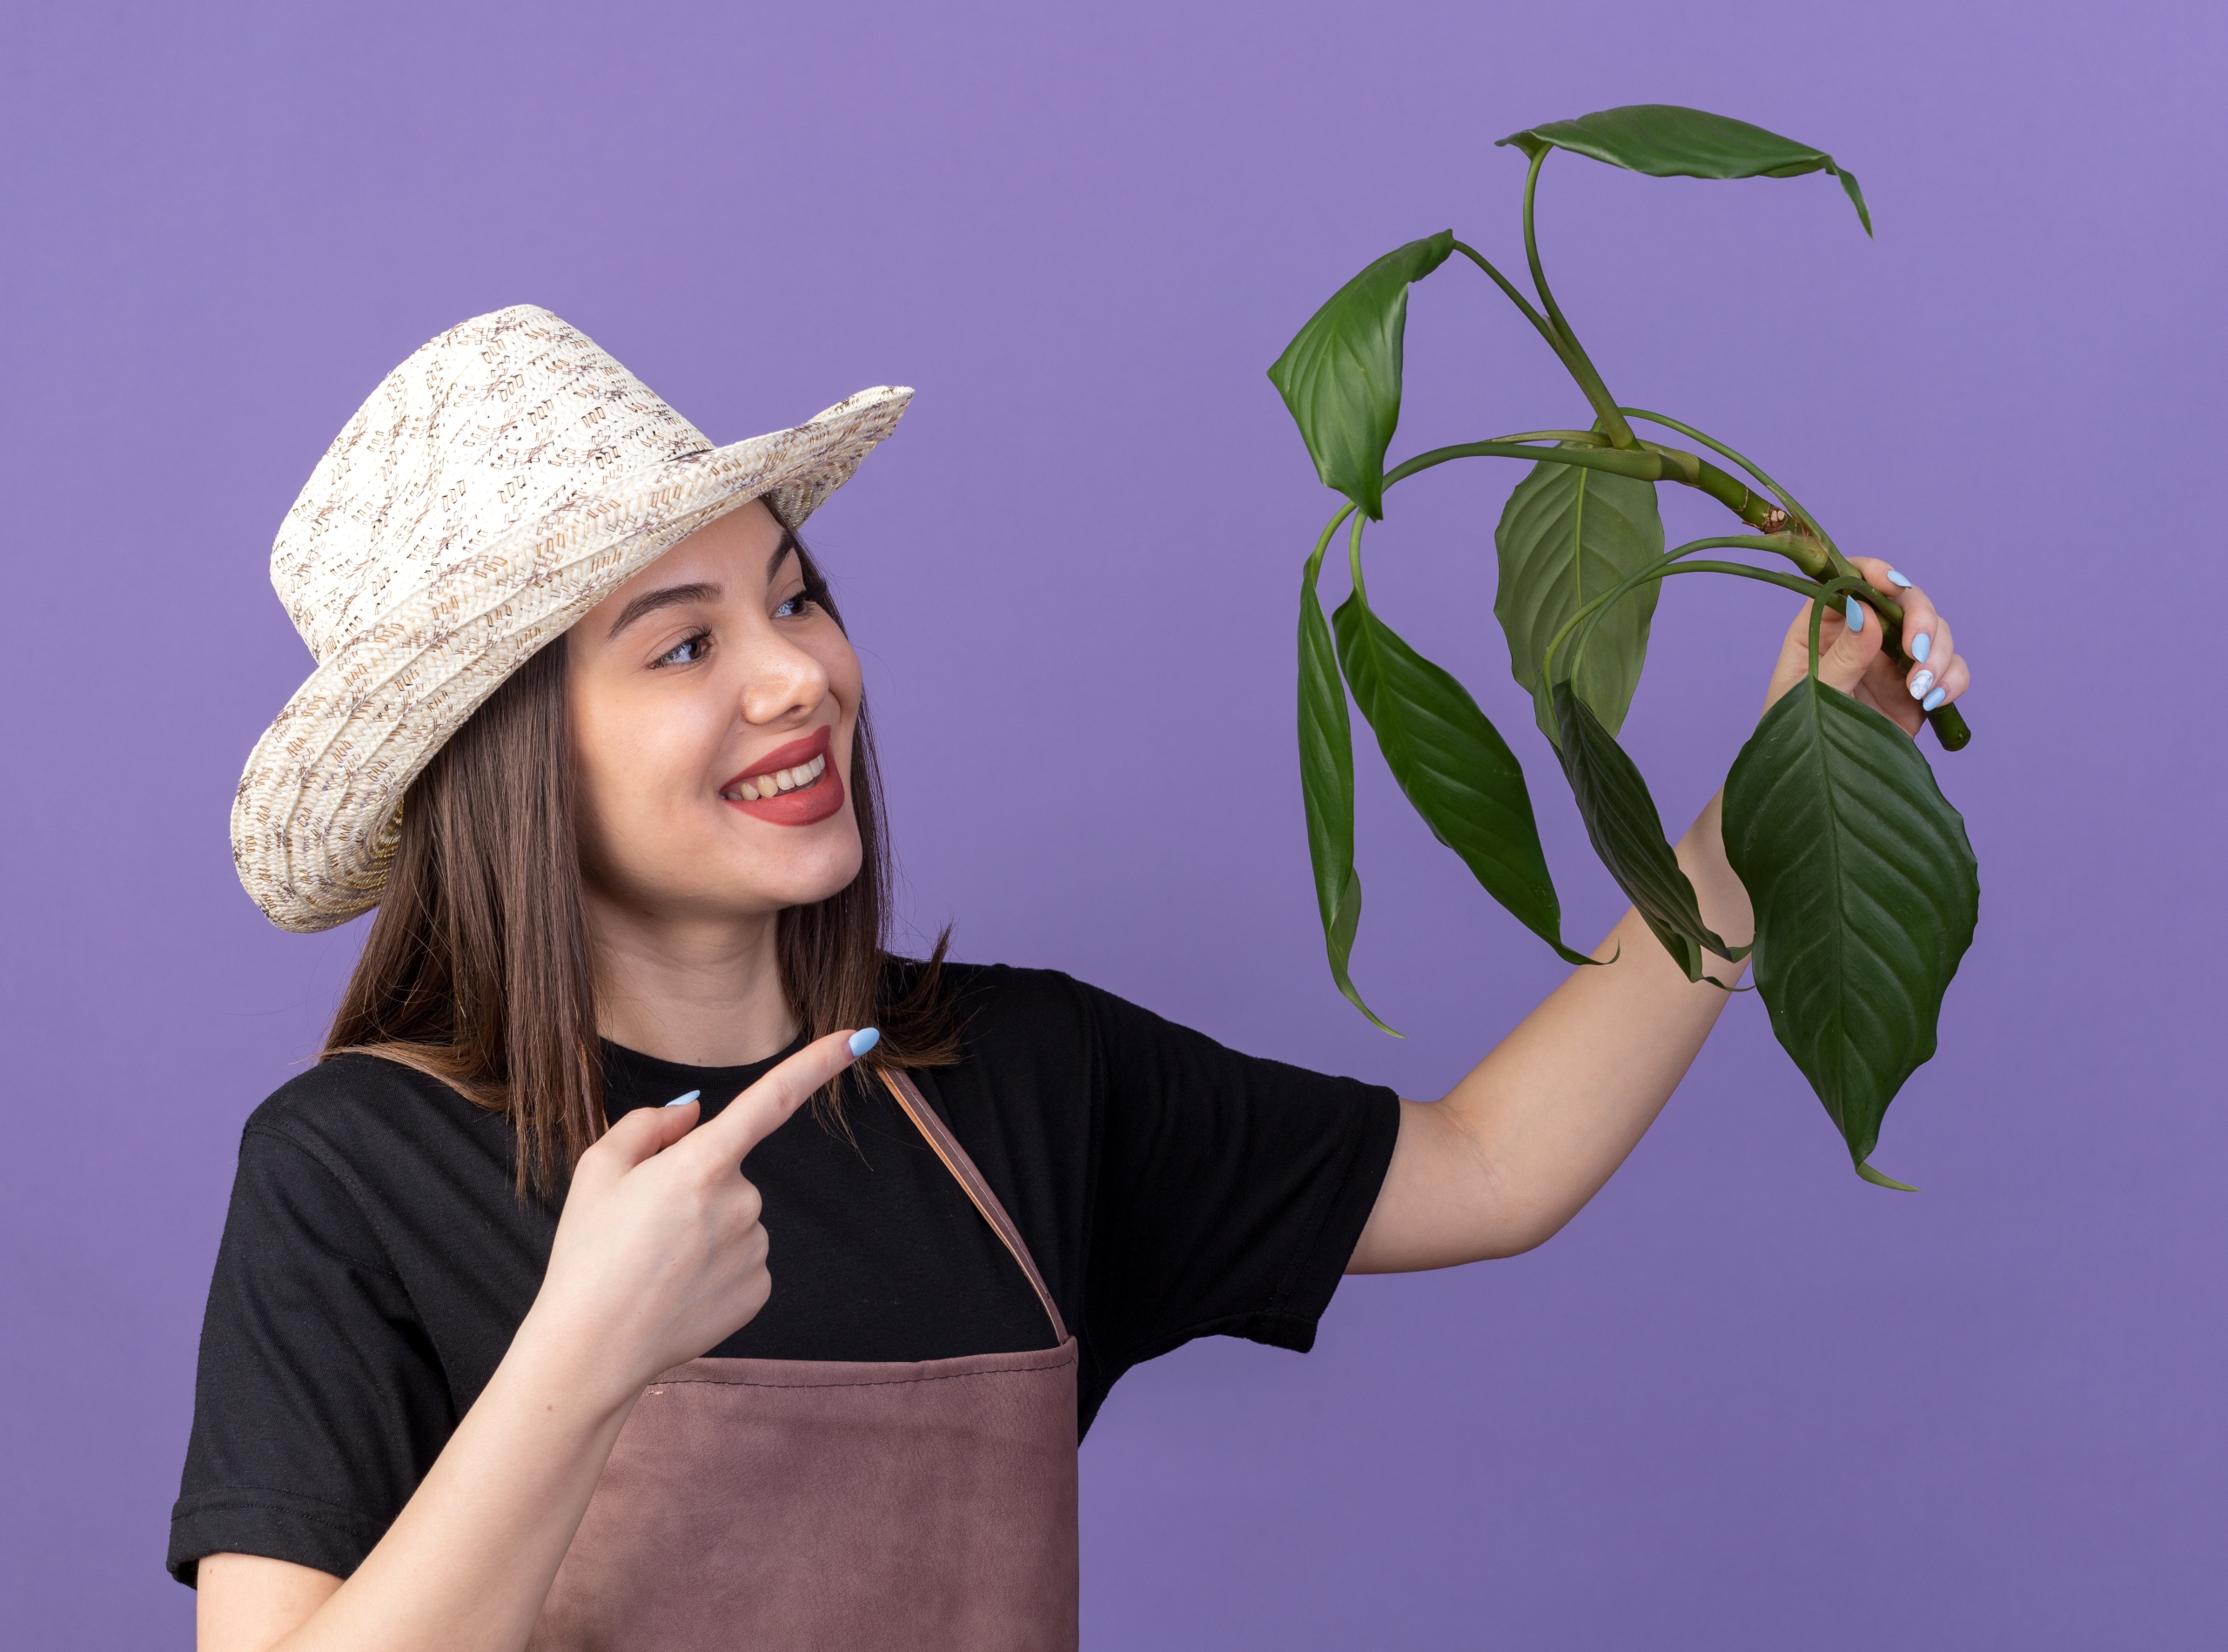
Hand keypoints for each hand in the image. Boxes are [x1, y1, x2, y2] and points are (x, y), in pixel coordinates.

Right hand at [520, 1029, 869, 1402]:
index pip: (772, 1100)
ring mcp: (756, 1249)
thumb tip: (693, 1112)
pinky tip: (677, 1291)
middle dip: (694, 1188)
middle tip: (643, 1229)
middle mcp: (741, 1202)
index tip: (858, 1037)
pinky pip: (743, 1262)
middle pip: (727, 1175)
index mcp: (702, 1163)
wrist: (590, 1350)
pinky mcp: (759, 1291)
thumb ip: (650, 1126)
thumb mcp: (598, 1170)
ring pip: (736, 1220)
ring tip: (653, 1266)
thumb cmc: (587, 1256)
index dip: (818, 1064)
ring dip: (703, 1233)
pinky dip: (715, 1270)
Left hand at [1760, 556, 1968, 736]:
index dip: (1877, 573)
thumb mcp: (1811, 694)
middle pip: (1905, 601)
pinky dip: (1952, 680)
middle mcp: (1863, 636)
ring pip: (1935, 634)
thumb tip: (1866, 611)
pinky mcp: (1917, 691)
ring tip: (1919, 690)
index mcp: (1823, 625)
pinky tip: (1933, 700)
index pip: (1853, 580)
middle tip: (1915, 649)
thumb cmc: (1794, 732)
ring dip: (1938, 653)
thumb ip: (1840, 657)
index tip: (1892, 584)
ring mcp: (1893, 662)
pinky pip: (1949, 672)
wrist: (1813, 783)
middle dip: (1921, 618)